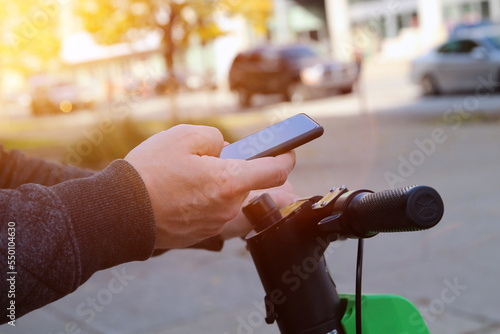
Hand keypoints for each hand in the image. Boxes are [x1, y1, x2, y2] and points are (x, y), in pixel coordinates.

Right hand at [125, 124, 295, 248]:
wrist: (121, 212)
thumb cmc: (150, 172)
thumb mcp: (183, 136)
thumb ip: (214, 138)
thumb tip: (225, 149)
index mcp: (230, 181)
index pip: (275, 171)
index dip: (286, 159)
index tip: (287, 152)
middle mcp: (228, 207)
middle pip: (253, 187)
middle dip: (246, 172)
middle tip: (228, 161)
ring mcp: (215, 224)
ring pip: (234, 201)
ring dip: (226, 187)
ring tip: (198, 176)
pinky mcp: (201, 234)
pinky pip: (217, 214)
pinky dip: (212, 202)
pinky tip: (189, 193)